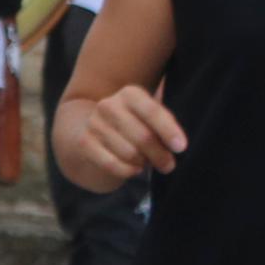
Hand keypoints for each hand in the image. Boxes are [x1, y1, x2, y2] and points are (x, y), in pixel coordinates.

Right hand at [67, 83, 185, 185]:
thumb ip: (164, 124)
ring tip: (146, 162)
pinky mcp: (84, 142)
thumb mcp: (149, 116)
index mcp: (130, 94)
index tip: (181, 148)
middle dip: (160, 155)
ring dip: (143, 163)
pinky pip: (112, 164)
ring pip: (129, 153)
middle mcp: (109, 105)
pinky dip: (127, 171)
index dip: (169, 131)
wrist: (90, 128)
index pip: (152, 111)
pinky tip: (133, 169)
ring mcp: (93, 123)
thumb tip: (177, 146)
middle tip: (168, 165)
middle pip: (143, 136)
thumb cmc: (133, 123)